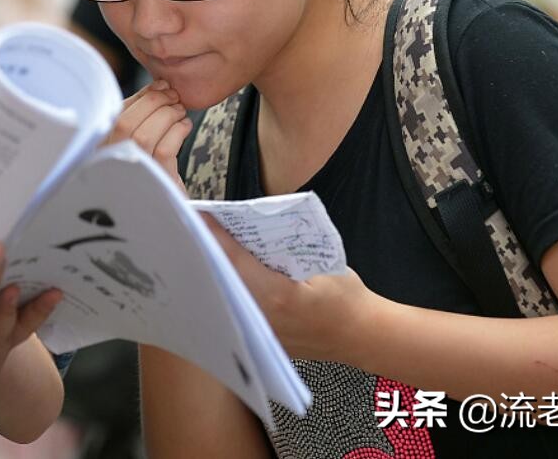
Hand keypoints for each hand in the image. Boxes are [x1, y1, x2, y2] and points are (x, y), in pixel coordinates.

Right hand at [109, 80, 191, 191]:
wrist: (169, 216)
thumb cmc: (155, 177)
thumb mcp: (141, 146)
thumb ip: (141, 118)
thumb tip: (158, 87)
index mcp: (99, 154)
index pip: (113, 117)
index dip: (138, 98)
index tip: (159, 86)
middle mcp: (106, 168)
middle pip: (124, 124)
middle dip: (153, 103)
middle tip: (173, 97)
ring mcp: (128, 179)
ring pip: (144, 136)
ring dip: (167, 116)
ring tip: (180, 112)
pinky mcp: (154, 187)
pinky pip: (163, 151)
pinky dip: (177, 132)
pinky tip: (185, 127)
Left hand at [203, 215, 381, 362]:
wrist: (363, 336)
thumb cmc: (347, 296)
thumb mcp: (320, 261)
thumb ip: (285, 248)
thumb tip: (251, 226)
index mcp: (277, 294)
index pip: (234, 259)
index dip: (215, 236)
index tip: (200, 217)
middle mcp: (262, 317)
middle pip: (222, 280)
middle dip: (208, 253)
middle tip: (194, 228)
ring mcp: (261, 334)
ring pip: (226, 298)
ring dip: (213, 273)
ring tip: (201, 248)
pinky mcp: (262, 341)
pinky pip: (237, 313)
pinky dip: (227, 293)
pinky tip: (220, 276)